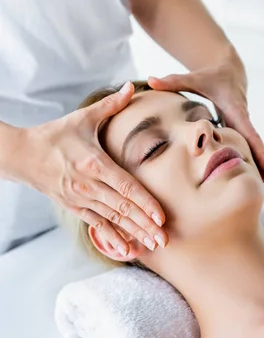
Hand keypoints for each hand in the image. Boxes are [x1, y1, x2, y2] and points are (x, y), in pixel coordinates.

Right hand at [21, 82, 167, 255]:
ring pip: (113, 220)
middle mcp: (88, 185)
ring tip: (154, 245)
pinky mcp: (74, 207)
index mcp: (94, 163)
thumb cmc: (56, 134)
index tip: (162, 216)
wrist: (23, 155)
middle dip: (146, 225)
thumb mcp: (82, 118)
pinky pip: (97, 226)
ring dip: (135, 234)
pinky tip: (127, 251)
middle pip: (123, 208)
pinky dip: (113, 239)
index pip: (126, 187)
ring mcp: (80, 199)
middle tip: (166, 239)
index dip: (145, 203)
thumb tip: (131, 86)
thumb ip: (110, 104)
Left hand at [148, 50, 263, 194]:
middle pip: (257, 148)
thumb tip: (151, 81)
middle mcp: (243, 120)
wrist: (228, 69)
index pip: (249, 134)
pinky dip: (255, 165)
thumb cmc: (210, 75)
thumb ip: (173, 81)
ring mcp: (243, 127)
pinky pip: (248, 151)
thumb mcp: (193, 78)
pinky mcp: (240, 132)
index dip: (260, 152)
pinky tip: (261, 182)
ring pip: (254, 151)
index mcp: (235, 110)